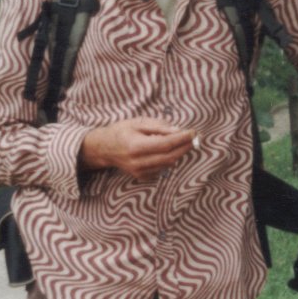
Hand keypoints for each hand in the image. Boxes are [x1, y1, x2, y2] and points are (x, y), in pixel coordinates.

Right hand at [80, 116, 194, 180]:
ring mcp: (139, 171)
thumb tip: (179, 131)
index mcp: (136, 146)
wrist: (104, 148)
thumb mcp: (138, 122)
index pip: (166, 144)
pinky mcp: (141, 176)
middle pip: (170, 156)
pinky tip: (167, 150)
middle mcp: (137, 162)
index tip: (193, 132)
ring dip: (178, 153)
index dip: (182, 139)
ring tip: (182, 142)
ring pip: (168, 164)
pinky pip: (162, 168)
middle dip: (184, 147)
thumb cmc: (121, 131)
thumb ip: (158, 126)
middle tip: (193, 138)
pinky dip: (169, 159)